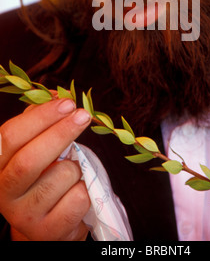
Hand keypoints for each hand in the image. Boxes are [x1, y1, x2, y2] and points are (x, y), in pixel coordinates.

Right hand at [0, 98, 90, 239]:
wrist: (50, 220)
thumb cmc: (44, 175)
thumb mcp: (37, 144)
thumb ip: (43, 119)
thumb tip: (59, 94)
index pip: (10, 136)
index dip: (40, 117)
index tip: (67, 102)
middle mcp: (3, 192)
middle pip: (30, 160)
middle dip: (61, 133)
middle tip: (84, 116)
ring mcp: (23, 215)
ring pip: (60, 177)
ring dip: (76, 166)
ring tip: (73, 171)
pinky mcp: (47, 231)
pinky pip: (77, 199)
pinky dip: (86, 189)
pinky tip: (76, 192)